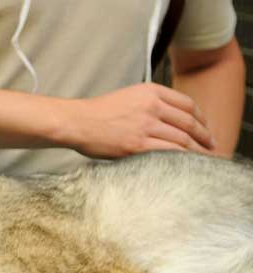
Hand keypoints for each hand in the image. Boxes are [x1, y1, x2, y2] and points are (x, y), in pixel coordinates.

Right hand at [67, 83, 215, 158]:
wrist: (76, 122)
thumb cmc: (98, 113)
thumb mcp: (128, 97)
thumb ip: (150, 103)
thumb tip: (170, 120)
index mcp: (151, 91)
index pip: (187, 104)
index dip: (202, 118)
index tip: (206, 128)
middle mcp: (152, 106)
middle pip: (189, 122)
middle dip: (205, 136)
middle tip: (212, 146)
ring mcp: (146, 126)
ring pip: (182, 139)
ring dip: (197, 150)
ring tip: (204, 159)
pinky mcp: (138, 145)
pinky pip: (169, 152)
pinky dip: (182, 159)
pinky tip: (187, 164)